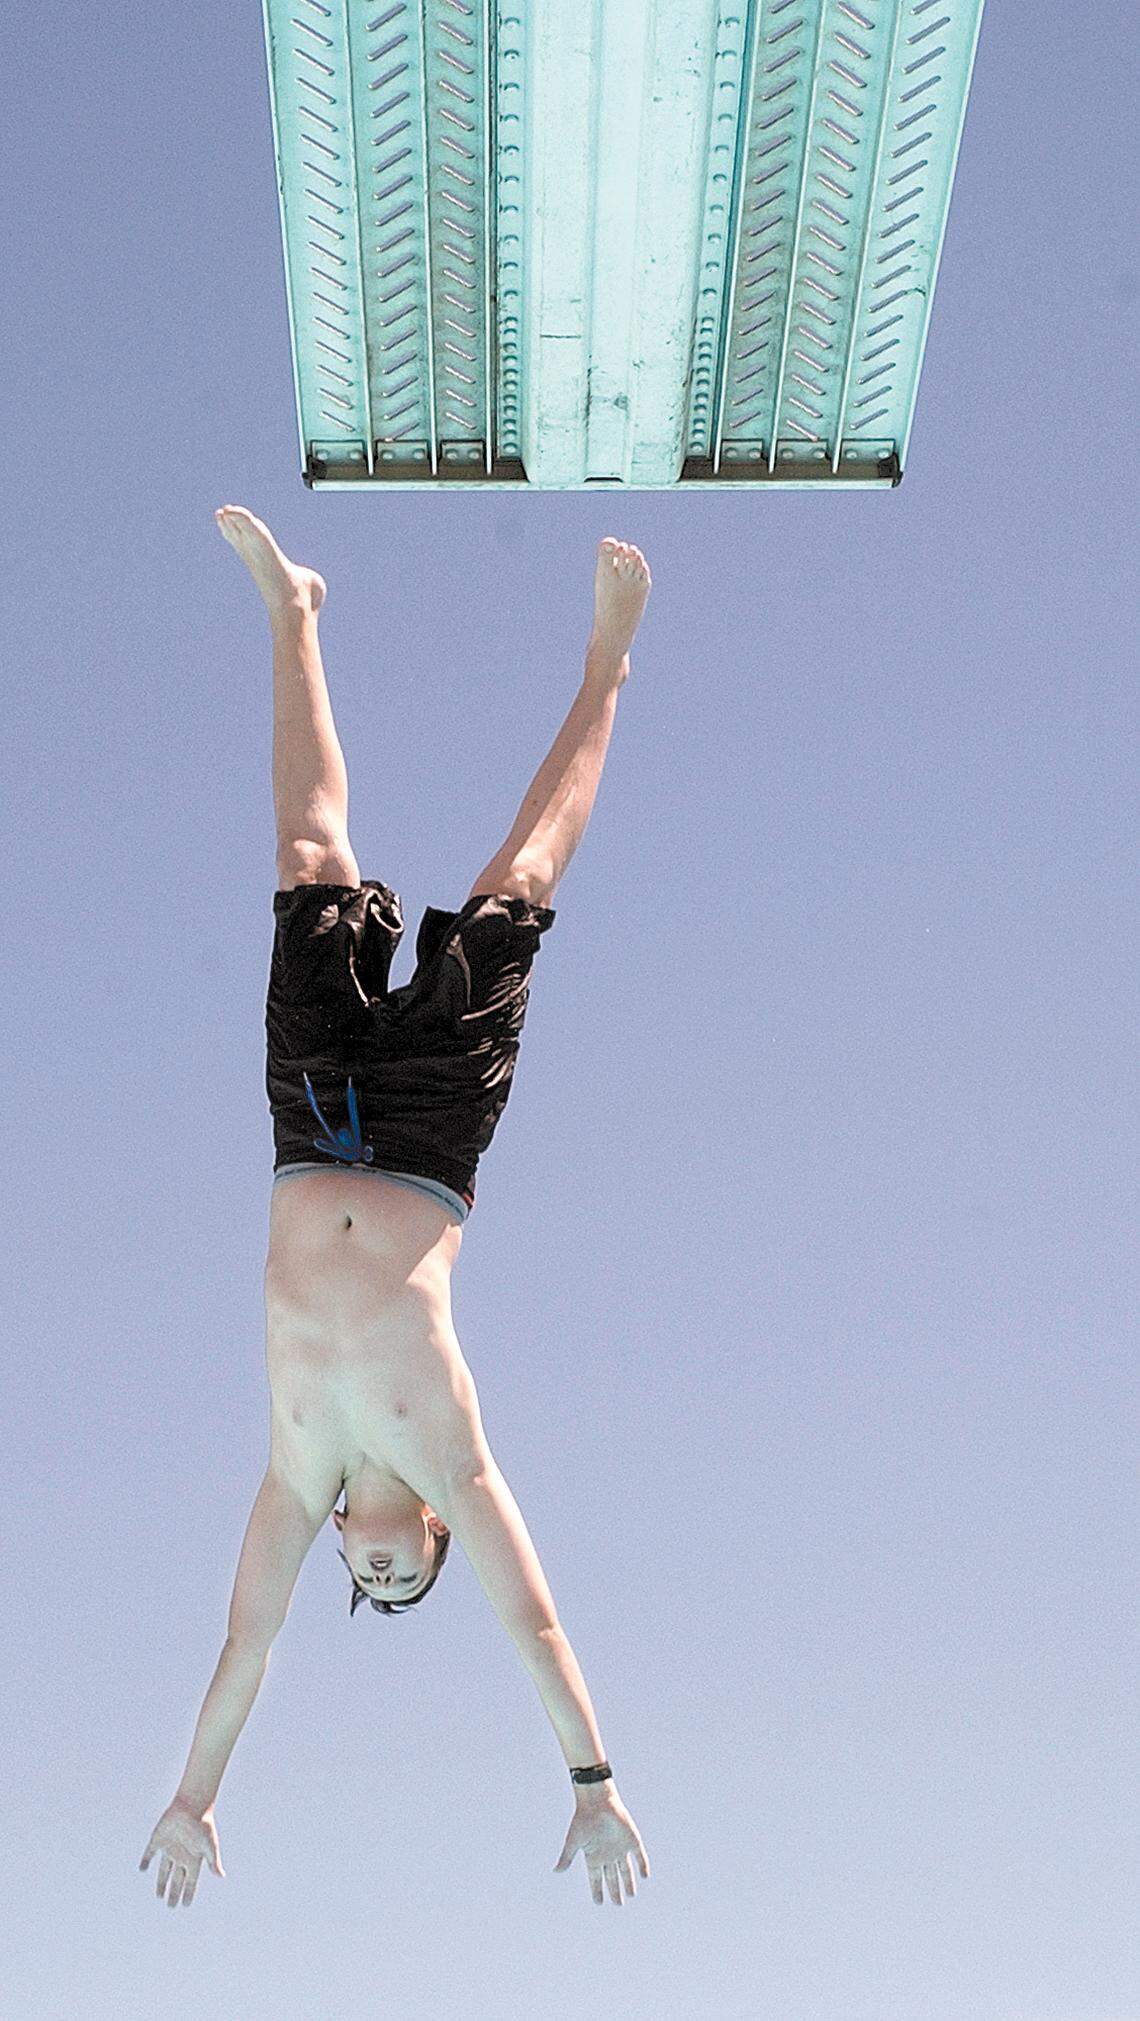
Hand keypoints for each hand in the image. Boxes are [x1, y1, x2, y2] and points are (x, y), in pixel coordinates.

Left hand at [139, 1798, 224, 1907]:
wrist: (192, 1803)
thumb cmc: (203, 1824)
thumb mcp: (210, 1845)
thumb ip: (213, 1861)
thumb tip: (221, 1876)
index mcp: (193, 1859)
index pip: (190, 1882)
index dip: (188, 1894)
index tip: (185, 1906)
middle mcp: (181, 1856)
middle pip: (176, 1880)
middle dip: (174, 1893)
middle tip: (171, 1906)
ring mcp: (169, 1848)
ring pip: (163, 1870)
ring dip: (161, 1883)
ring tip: (158, 1896)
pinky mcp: (158, 1839)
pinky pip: (150, 1852)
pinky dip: (146, 1860)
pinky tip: (142, 1868)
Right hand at [554, 1786, 649, 1904]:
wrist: (597, 1801)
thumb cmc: (583, 1820)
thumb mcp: (573, 1841)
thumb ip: (566, 1857)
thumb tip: (555, 1872)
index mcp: (594, 1855)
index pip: (596, 1878)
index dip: (597, 1890)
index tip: (598, 1903)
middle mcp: (608, 1854)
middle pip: (612, 1877)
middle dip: (615, 1891)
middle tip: (618, 1904)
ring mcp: (620, 1847)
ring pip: (626, 1869)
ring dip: (629, 1882)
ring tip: (631, 1895)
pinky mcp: (632, 1839)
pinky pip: (639, 1855)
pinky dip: (642, 1865)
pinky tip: (645, 1875)